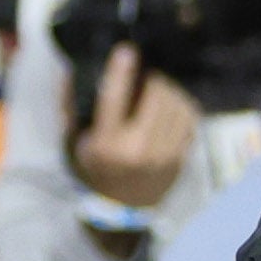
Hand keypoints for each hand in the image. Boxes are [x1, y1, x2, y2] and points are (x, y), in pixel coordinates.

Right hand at [71, 43, 202, 211]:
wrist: (121, 209)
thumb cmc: (94, 170)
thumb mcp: (74, 143)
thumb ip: (70, 107)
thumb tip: (69, 72)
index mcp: (107, 143)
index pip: (114, 99)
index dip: (121, 71)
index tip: (127, 50)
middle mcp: (137, 149)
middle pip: (156, 95)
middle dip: (153, 79)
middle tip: (147, 77)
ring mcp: (164, 155)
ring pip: (177, 104)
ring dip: (170, 91)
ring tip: (160, 90)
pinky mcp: (181, 159)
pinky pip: (190, 121)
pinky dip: (183, 107)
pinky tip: (173, 106)